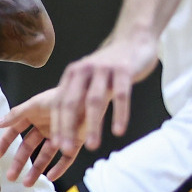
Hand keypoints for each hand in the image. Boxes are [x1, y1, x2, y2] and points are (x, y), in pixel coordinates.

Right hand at [0, 92, 74, 187]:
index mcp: (34, 116)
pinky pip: (66, 158)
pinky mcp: (75, 141)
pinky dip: (60, 168)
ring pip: (45, 156)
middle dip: (19, 162)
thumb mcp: (35, 104)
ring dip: (36, 169)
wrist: (88, 94)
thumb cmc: (62, 95)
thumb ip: (16, 115)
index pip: (15, 131)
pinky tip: (51, 176)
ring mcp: (60, 135)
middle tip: (10, 176)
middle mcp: (45, 127)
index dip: (5, 143)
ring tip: (26, 183)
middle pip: (29, 147)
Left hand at [48, 29, 155, 160]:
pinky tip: (118, 131)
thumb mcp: (89, 81)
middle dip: (67, 128)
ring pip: (94, 101)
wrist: (134, 41)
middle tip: (67, 150)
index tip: (57, 147)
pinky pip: (121, 95)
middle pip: (71, 103)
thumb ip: (78, 101)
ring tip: (92, 147)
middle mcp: (83, 70)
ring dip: (92, 125)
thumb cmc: (109, 69)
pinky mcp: (124, 69)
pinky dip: (119, 114)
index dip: (57, 126)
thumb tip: (66, 131)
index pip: (59, 104)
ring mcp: (103, 68)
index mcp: (71, 75)